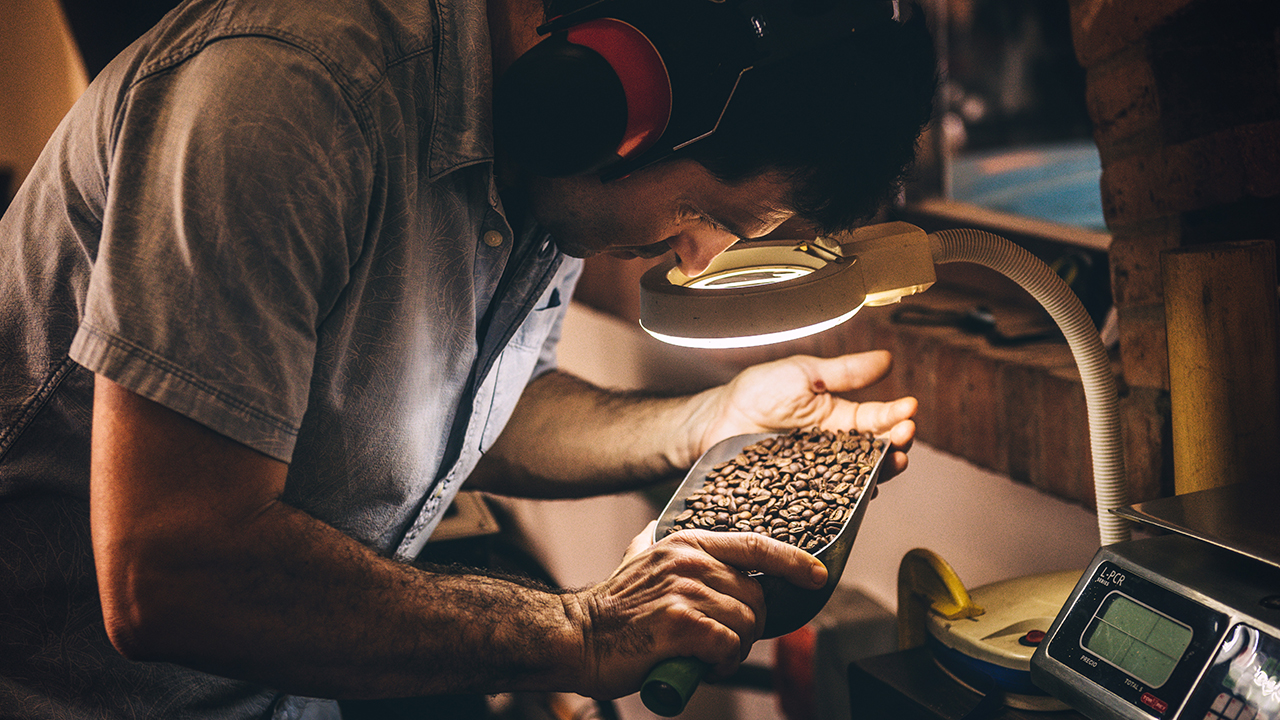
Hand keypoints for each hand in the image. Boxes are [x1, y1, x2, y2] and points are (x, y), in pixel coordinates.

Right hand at [566, 521, 826, 699]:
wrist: (577, 637)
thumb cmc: (612, 610)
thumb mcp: (639, 560)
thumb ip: (661, 547)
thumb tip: (669, 536)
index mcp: (686, 543)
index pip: (755, 545)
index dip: (793, 560)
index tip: (817, 575)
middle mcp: (689, 561)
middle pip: (756, 595)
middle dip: (750, 625)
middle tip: (723, 641)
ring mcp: (685, 591)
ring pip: (746, 623)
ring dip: (735, 648)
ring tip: (707, 653)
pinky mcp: (680, 623)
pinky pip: (728, 645)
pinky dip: (722, 661)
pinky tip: (700, 662)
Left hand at [693, 350, 915, 480]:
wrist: (716, 419)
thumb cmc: (757, 393)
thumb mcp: (804, 374)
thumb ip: (846, 372)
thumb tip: (887, 359)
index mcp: (840, 419)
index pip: (877, 419)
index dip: (896, 414)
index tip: (909, 408)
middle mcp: (835, 450)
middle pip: (876, 454)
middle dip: (896, 445)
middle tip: (904, 436)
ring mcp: (820, 475)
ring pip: (859, 479)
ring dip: (881, 473)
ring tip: (893, 463)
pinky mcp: (801, 494)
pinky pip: (829, 501)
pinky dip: (847, 499)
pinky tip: (860, 494)